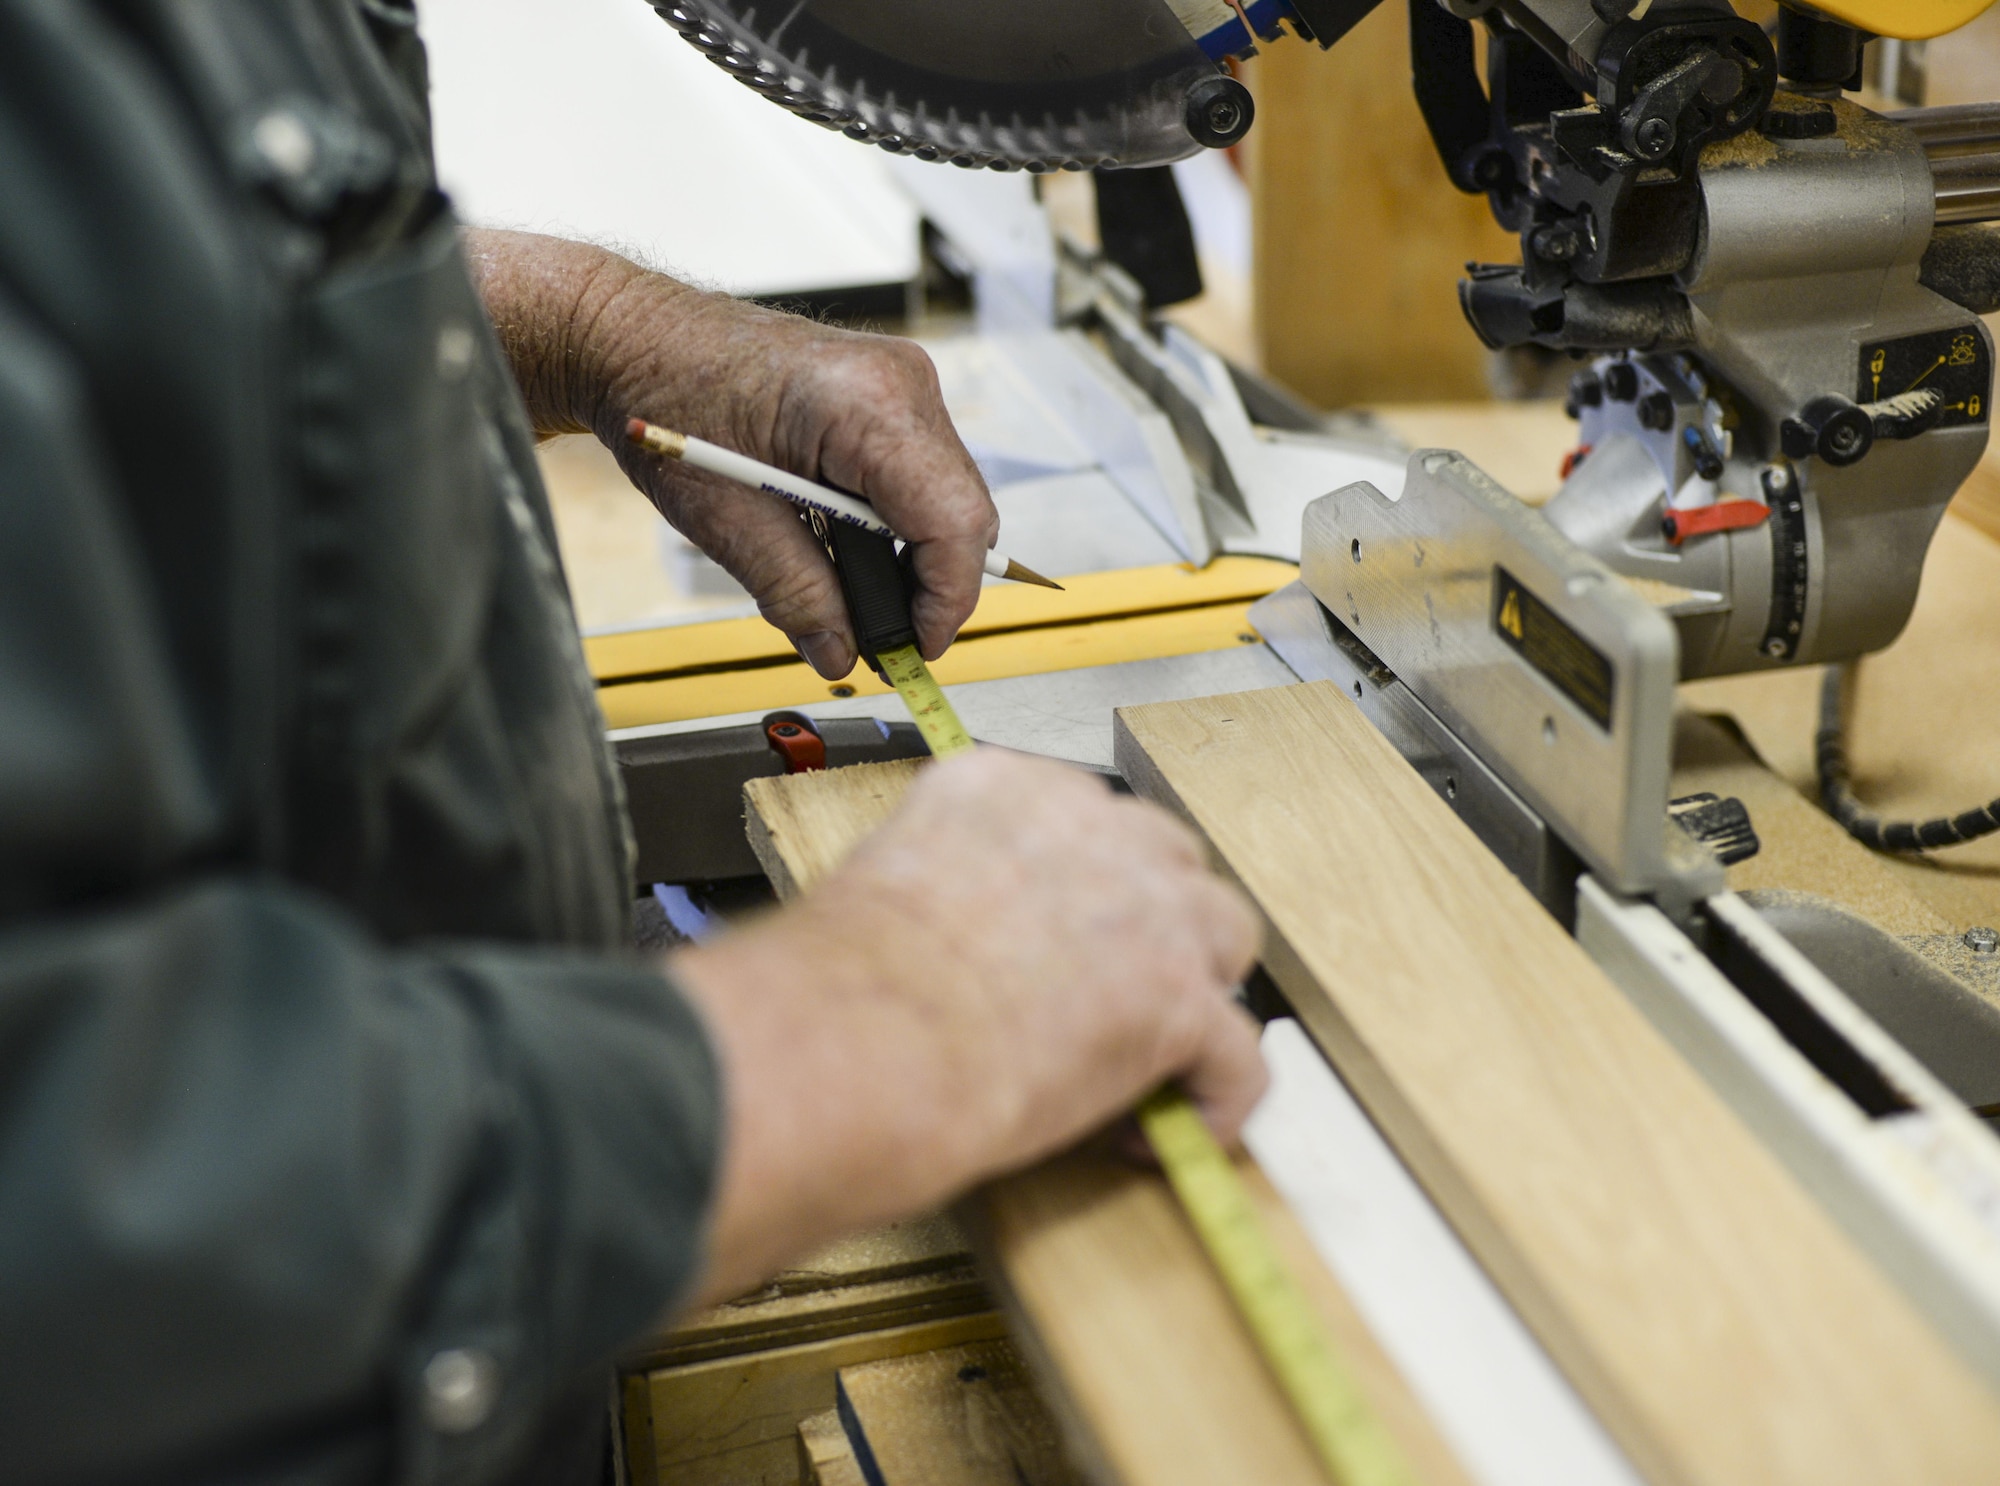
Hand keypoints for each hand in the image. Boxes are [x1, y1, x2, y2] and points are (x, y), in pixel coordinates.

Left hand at [461, 230, 995, 678]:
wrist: (635, 337)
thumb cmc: (666, 394)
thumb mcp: (724, 517)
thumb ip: (794, 593)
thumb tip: (840, 653)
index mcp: (869, 404)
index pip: (954, 522)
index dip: (944, 600)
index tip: (915, 648)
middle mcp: (903, 383)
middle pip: (963, 513)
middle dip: (928, 586)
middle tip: (878, 637)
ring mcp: (902, 383)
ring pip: (948, 499)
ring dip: (908, 557)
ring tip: (848, 593)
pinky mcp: (890, 394)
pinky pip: (921, 476)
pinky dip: (893, 524)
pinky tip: (841, 544)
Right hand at [671, 750, 1265, 1303]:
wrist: (864, 1038)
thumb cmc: (841, 987)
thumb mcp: (884, 886)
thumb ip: (940, 891)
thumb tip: (945, 950)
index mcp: (1003, 789)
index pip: (1076, 815)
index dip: (1079, 885)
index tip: (1058, 936)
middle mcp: (1086, 827)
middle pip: (1165, 858)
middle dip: (1153, 919)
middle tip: (1114, 985)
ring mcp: (1146, 908)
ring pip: (1223, 931)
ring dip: (1198, 989)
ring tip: (1157, 1052)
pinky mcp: (1177, 999)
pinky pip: (1237, 1051)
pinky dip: (1215, 1097)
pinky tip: (1172, 1132)